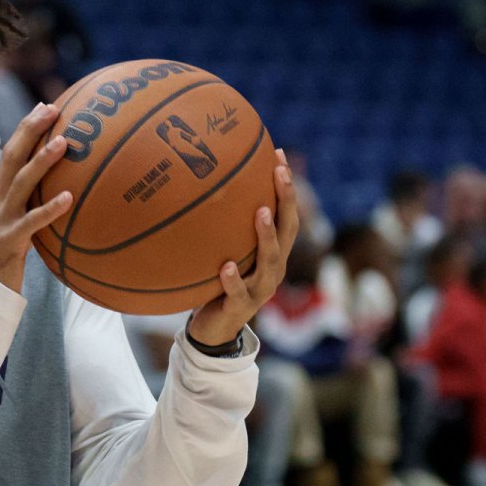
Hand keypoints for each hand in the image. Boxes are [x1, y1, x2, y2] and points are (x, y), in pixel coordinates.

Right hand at [0, 103, 73, 292]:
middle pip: (12, 157)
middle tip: (53, 109)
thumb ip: (31, 203)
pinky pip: (32, 222)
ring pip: (21, 183)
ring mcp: (2, 220)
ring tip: (64, 143)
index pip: (10, 153)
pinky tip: (70, 197)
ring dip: (42, 161)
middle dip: (31, 130)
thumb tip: (63, 187)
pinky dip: (50, 208)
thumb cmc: (7, 255)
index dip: (26, 128)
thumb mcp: (17, 222)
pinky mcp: (10, 241)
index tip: (46, 106)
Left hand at [188, 148, 298, 345]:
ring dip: (266, 236)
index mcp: (271, 254)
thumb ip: (221, 227)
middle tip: (279, 173)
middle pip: (287, 231)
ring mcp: (259, 290)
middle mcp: (272, 269)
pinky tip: (227, 266)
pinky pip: (237, 293)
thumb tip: (199, 186)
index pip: (286, 216)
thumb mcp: (223, 252)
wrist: (213, 329)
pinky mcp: (239, 308)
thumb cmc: (217, 284)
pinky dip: (233, 280)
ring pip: (270, 261)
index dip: (286, 188)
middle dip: (286, 200)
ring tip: (260, 212)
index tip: (278, 155)